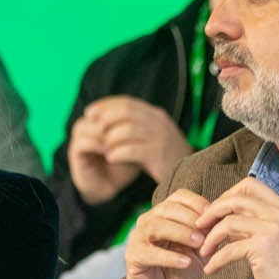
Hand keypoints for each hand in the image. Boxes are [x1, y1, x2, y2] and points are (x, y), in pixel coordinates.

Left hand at [69, 96, 193, 205]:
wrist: (190, 176)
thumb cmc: (164, 157)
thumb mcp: (151, 136)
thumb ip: (134, 126)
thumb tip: (103, 119)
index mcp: (157, 115)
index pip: (127, 102)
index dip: (105, 105)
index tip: (89, 111)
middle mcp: (159, 123)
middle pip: (125, 111)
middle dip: (104, 118)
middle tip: (92, 128)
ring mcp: (160, 138)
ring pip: (125, 130)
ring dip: (110, 139)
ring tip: (103, 148)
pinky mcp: (158, 155)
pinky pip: (130, 150)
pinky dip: (117, 153)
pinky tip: (111, 159)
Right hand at [121, 189, 212, 278]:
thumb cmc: (180, 270)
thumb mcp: (199, 251)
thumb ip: (208, 235)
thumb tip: (222, 221)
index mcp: (164, 214)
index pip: (179, 197)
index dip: (197, 203)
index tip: (214, 215)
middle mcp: (148, 221)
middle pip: (167, 208)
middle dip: (190, 218)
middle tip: (208, 233)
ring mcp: (137, 237)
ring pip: (156, 226)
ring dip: (181, 233)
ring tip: (199, 244)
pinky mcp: (132, 256)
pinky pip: (149, 252)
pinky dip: (169, 256)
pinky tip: (185, 262)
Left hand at [196, 178, 278, 278]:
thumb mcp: (272, 235)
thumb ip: (252, 221)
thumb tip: (221, 215)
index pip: (249, 184)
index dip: (227, 194)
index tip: (216, 210)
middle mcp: (277, 214)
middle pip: (235, 200)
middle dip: (212, 212)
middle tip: (199, 226)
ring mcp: (271, 229)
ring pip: (228, 223)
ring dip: (210, 238)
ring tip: (203, 251)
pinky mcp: (262, 248)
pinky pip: (229, 249)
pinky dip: (215, 260)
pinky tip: (210, 269)